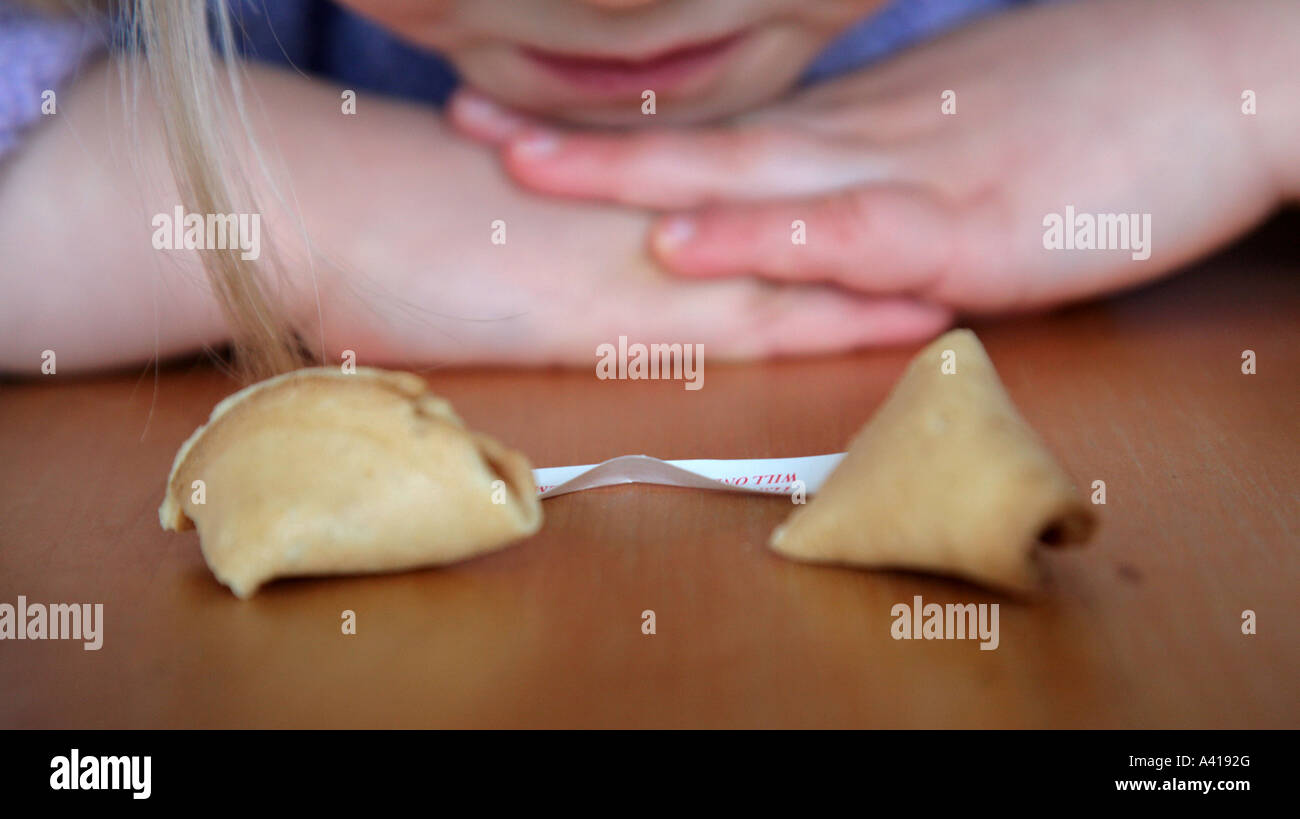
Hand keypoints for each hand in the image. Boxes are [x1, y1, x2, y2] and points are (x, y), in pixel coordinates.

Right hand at [261, 79, 950, 365]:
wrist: (315, 204)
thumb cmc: (378, 209)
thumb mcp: (481, 208)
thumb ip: (549, 219)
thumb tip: (568, 228)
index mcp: (614, 185)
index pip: (740, 178)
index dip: (825, 178)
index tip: (894, 169)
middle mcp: (647, 212)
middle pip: (786, 208)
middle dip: (877, 212)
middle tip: (970, 199)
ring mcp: (640, 258)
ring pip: (791, 258)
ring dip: (884, 263)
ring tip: (976, 263)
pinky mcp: (619, 315)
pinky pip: (754, 322)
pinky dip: (836, 322)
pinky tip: (906, 323)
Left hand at [451, 0, 1296, 312]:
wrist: (1226, 65)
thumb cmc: (1102, 99)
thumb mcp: (967, 132)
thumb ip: (881, 172)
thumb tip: (822, 208)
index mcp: (857, 128)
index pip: (713, 125)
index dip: (611, 127)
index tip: (514, 118)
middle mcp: (861, 144)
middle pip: (697, 140)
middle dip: (578, 143)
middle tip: (465, 125)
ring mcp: (908, 179)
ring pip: (750, 177)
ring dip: (637, 176)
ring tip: (525, 168)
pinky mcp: (970, 227)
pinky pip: (850, 236)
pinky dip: (764, 241)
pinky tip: (694, 244)